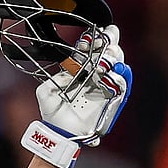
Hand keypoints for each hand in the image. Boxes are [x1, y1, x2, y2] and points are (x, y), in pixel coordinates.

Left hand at [21, 25, 131, 167]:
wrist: (59, 131)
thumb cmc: (53, 110)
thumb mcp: (46, 90)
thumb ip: (56, 77)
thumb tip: (70, 68)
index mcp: (79, 70)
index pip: (90, 50)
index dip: (92, 40)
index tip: (89, 36)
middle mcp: (94, 74)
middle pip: (108, 53)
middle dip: (109, 42)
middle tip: (106, 38)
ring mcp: (104, 85)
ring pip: (118, 65)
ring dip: (114, 58)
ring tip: (105, 59)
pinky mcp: (111, 99)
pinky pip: (121, 85)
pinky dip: (118, 78)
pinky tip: (110, 74)